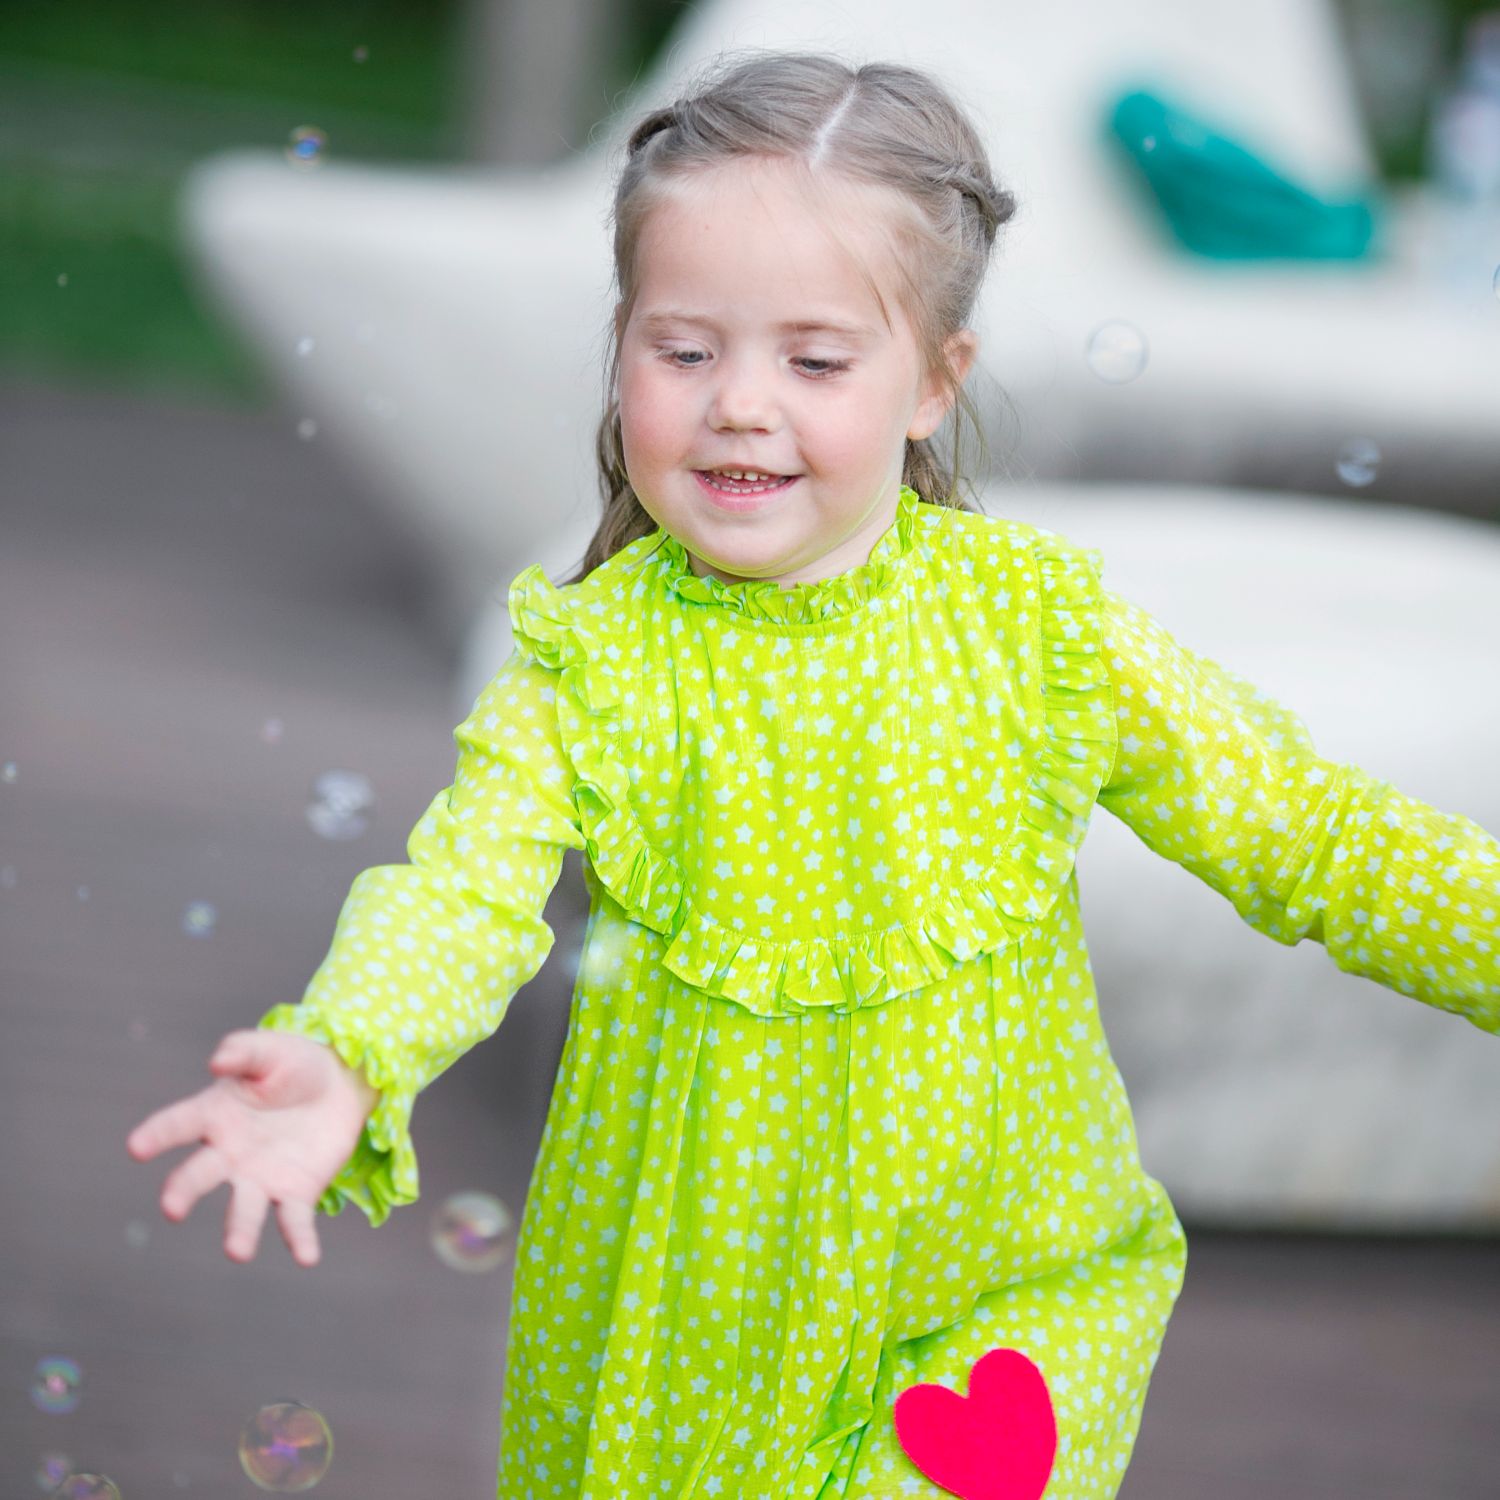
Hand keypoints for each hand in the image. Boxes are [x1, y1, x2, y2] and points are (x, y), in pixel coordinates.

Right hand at [126, 1029, 379, 1267]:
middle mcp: (228, 1154)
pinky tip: (307, 1257)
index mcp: (213, 1114)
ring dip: (239, 1230)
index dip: (156, 1135)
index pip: (177, 1125)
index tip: (136, 1147)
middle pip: (200, 1175)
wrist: (340, 1084)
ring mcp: (260, 1178)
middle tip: (172, 1207)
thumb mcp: (271, 1050)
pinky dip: (299, 1239)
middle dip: (183, 1191)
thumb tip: (217, 1062)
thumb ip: (244, 1052)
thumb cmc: (293, 1063)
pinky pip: (294, 1220)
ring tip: (238, 1252)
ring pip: (243, 1209)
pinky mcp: (296, 1193)